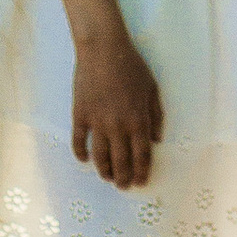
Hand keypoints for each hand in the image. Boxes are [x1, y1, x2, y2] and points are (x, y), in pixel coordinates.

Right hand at [72, 30, 163, 189]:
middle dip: (123, 178)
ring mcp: (97, 122)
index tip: (141, 182)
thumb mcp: (153, 88)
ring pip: (100, 157)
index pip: (141, 155)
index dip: (142, 172)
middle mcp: (118, 126)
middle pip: (121, 161)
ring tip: (107, 177)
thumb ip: (157, 116)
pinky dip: (81, 154)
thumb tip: (157, 140)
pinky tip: (84, 160)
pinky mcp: (80, 115)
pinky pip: (78, 141)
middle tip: (123, 186)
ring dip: (104, 171)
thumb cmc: (131, 66)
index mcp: (138, 120)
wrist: (103, 49)